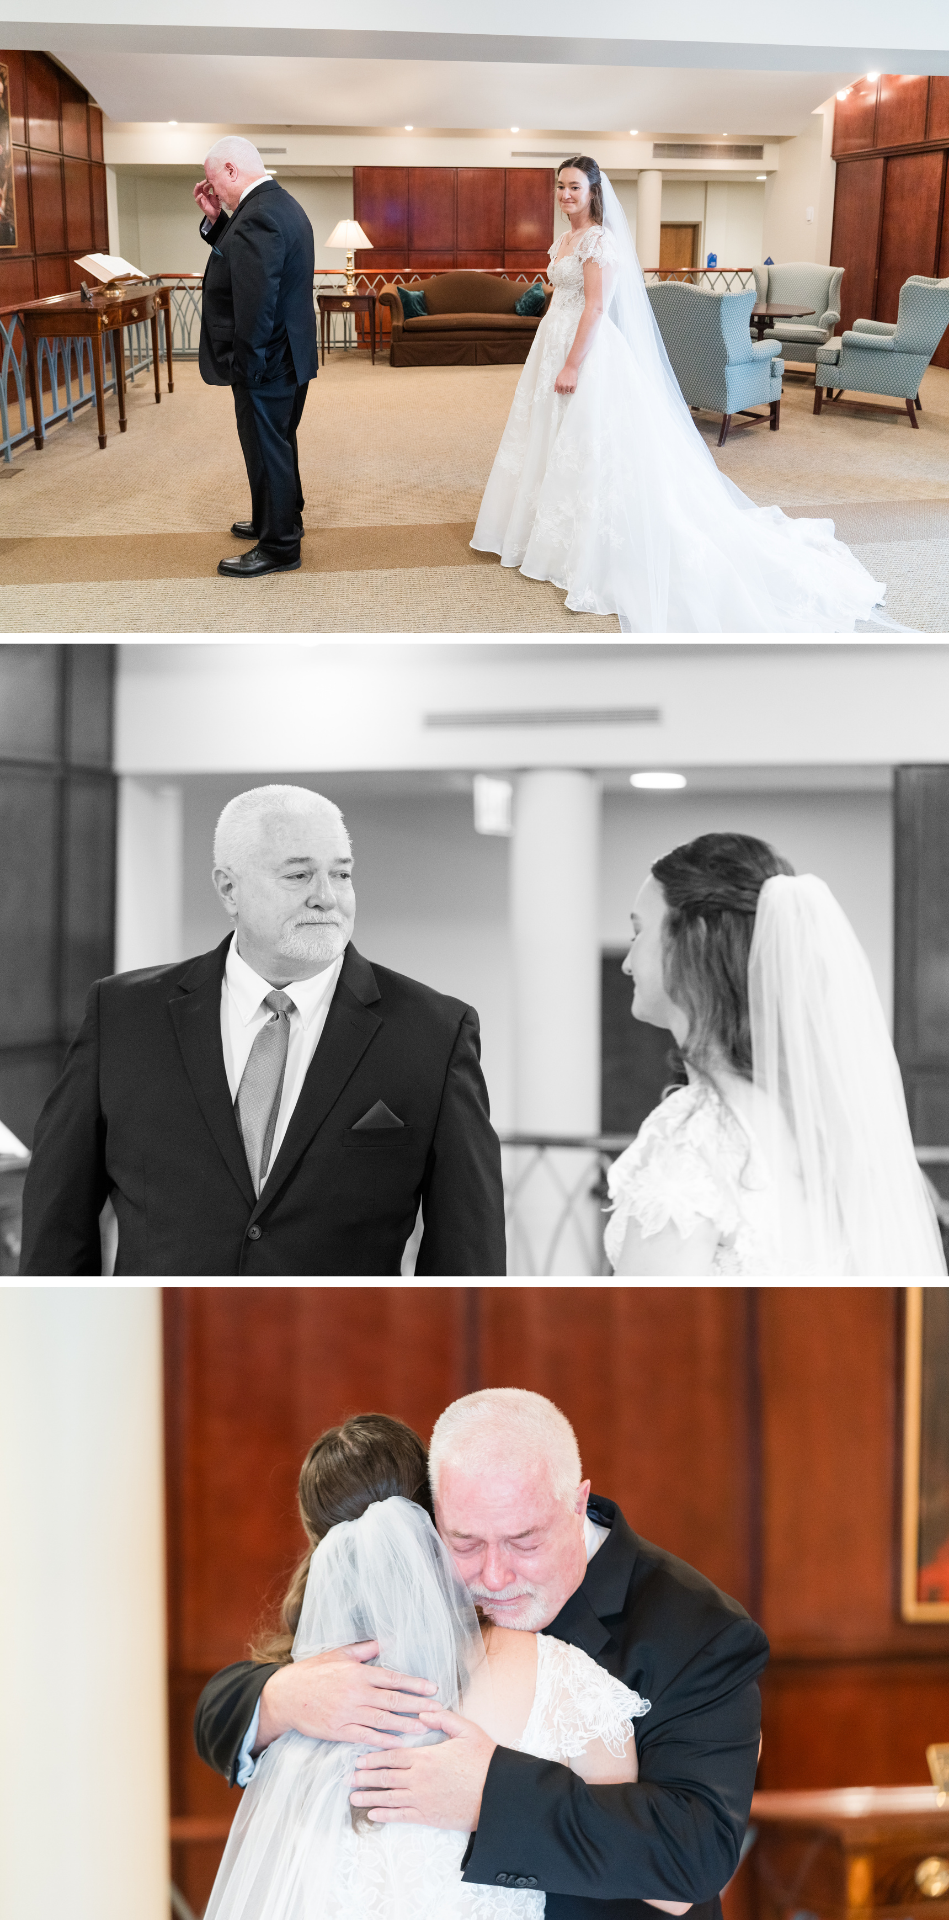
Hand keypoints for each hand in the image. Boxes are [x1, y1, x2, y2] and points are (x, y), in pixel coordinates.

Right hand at [194, 179, 221, 221]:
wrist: (217, 214)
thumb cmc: (216, 206)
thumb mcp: (217, 196)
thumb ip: (216, 191)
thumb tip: (216, 184)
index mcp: (206, 193)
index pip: (204, 186)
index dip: (207, 183)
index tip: (211, 181)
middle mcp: (203, 195)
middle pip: (199, 188)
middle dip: (201, 183)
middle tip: (204, 180)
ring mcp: (201, 200)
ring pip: (196, 193)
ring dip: (196, 188)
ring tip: (198, 185)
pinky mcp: (201, 205)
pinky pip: (197, 200)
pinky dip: (198, 197)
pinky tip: (201, 195)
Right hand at [254, 1642, 438, 1753]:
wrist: (285, 1696)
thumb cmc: (312, 1672)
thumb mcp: (337, 1654)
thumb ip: (362, 1651)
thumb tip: (384, 1643)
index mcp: (358, 1672)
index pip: (393, 1678)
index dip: (414, 1683)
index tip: (432, 1688)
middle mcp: (356, 1693)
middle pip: (393, 1700)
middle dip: (417, 1705)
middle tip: (437, 1709)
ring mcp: (347, 1713)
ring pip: (383, 1720)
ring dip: (405, 1724)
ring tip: (423, 1727)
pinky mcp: (339, 1731)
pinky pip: (365, 1737)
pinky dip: (383, 1740)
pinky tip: (397, 1743)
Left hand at [350, 1705, 495, 1829]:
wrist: (497, 1793)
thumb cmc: (483, 1760)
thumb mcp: (465, 1730)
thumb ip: (442, 1718)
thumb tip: (422, 1710)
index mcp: (426, 1757)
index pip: (392, 1756)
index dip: (374, 1758)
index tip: (359, 1759)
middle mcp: (419, 1779)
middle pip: (385, 1777)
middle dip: (365, 1778)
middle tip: (349, 1779)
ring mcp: (422, 1800)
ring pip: (389, 1798)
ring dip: (369, 1798)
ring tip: (353, 1798)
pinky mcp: (429, 1816)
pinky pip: (401, 1816)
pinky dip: (385, 1816)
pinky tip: (373, 1815)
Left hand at [554, 362, 578, 392]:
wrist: (570, 368)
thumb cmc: (564, 372)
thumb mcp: (558, 378)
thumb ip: (556, 385)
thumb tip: (555, 390)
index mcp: (559, 384)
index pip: (559, 392)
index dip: (560, 390)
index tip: (562, 388)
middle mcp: (563, 386)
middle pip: (563, 393)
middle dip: (564, 390)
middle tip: (566, 386)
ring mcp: (568, 386)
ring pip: (568, 392)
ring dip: (568, 389)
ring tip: (569, 385)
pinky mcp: (573, 385)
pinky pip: (572, 391)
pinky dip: (572, 390)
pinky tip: (571, 386)